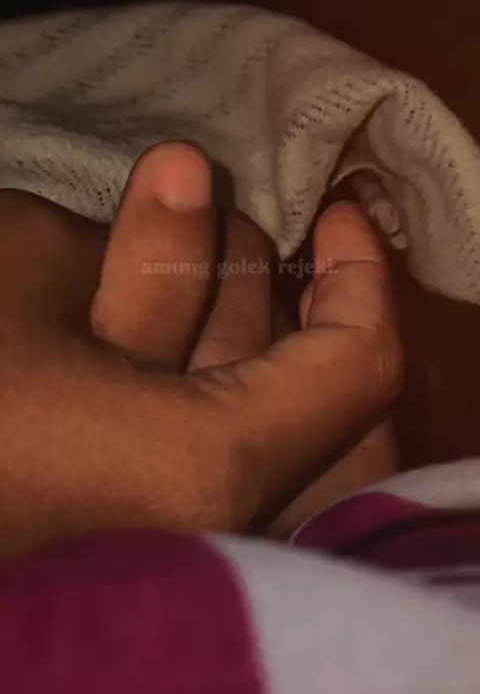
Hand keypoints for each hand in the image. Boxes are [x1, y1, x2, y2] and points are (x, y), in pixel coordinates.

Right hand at [0, 144, 402, 555]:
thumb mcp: (23, 268)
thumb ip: (137, 237)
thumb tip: (191, 191)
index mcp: (203, 465)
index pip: (354, 363)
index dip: (359, 272)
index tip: (335, 209)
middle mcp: (198, 519)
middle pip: (287, 375)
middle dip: (253, 275)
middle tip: (205, 200)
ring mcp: (154, 518)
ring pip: (231, 397)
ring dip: (209, 303)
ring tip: (171, 210)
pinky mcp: (114, 505)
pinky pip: (185, 421)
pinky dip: (177, 350)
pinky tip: (135, 284)